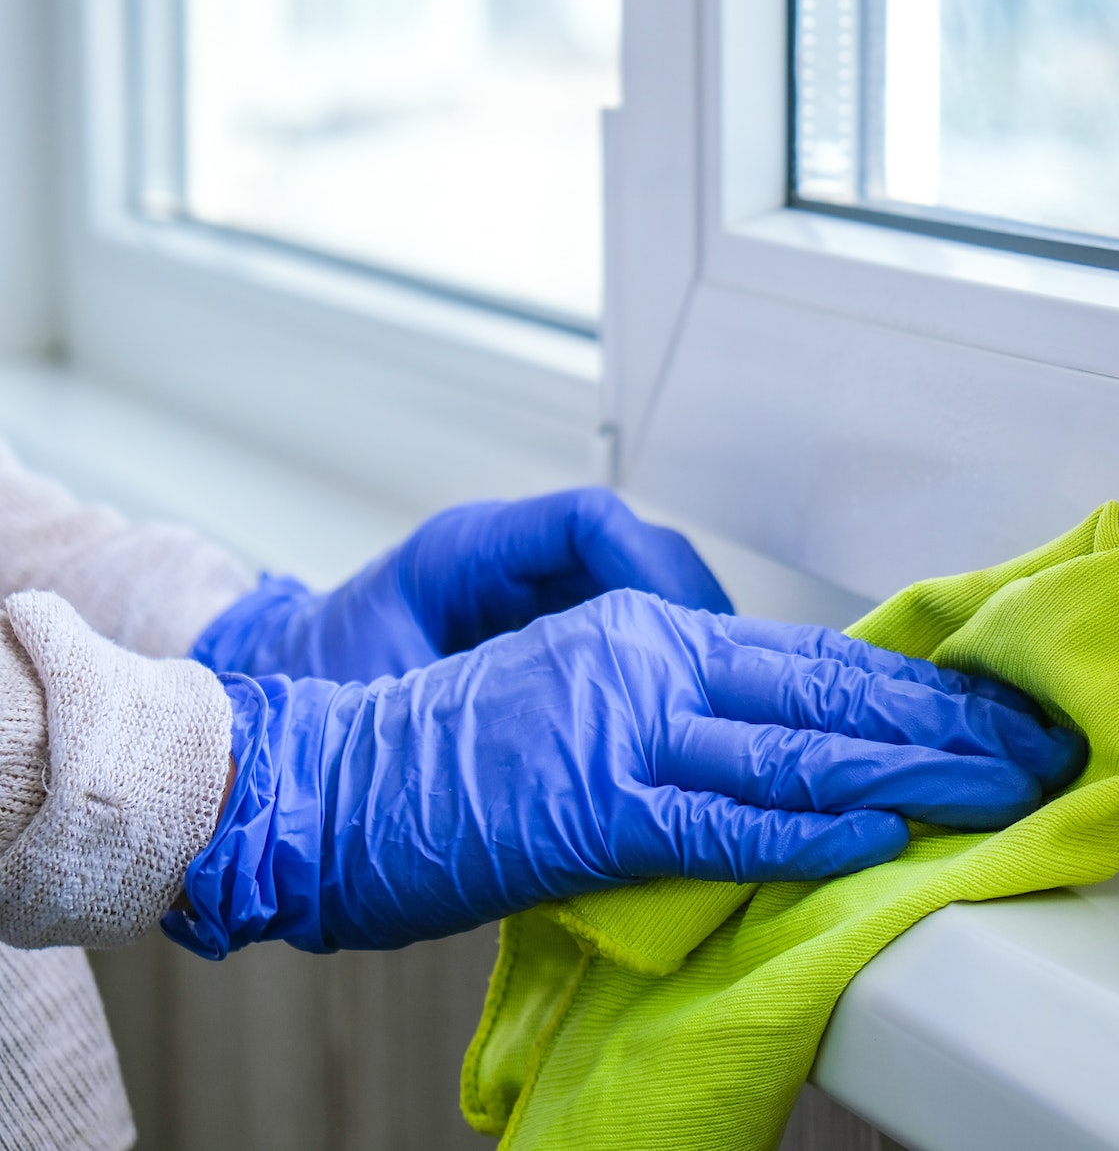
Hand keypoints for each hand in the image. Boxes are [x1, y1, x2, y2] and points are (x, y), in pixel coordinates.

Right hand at [166, 590, 1085, 956]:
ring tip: (1002, 790)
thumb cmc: (441, 753)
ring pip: (800, 750)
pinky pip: (720, 824)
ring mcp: (621, 728)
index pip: (817, 664)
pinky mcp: (588, 806)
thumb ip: (678, 720)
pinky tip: (877, 842)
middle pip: (833, 695)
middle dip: (952, 726)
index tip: (994, 712)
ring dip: (915, 775)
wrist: (311, 772)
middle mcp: (649, 662)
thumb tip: (778, 759)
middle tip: (1043, 746)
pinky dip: (805, 836)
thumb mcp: (577, 703)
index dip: (919, 693)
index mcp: (649, 635)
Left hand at [191, 487, 732, 681]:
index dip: (647, 568)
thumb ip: (474, 697)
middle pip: (634, 549)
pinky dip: (655, 661)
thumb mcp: (388, 698)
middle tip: (720, 667)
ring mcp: (527, 594)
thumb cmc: (314, 702)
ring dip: (681, 634)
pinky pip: (619, 626)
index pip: (587, 523)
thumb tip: (572, 722)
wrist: (261, 732)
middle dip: (687, 604)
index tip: (674, 630)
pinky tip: (671, 710)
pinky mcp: (540, 632)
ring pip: (640, 588)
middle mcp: (507, 561)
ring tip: (710, 692)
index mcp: (467, 553)